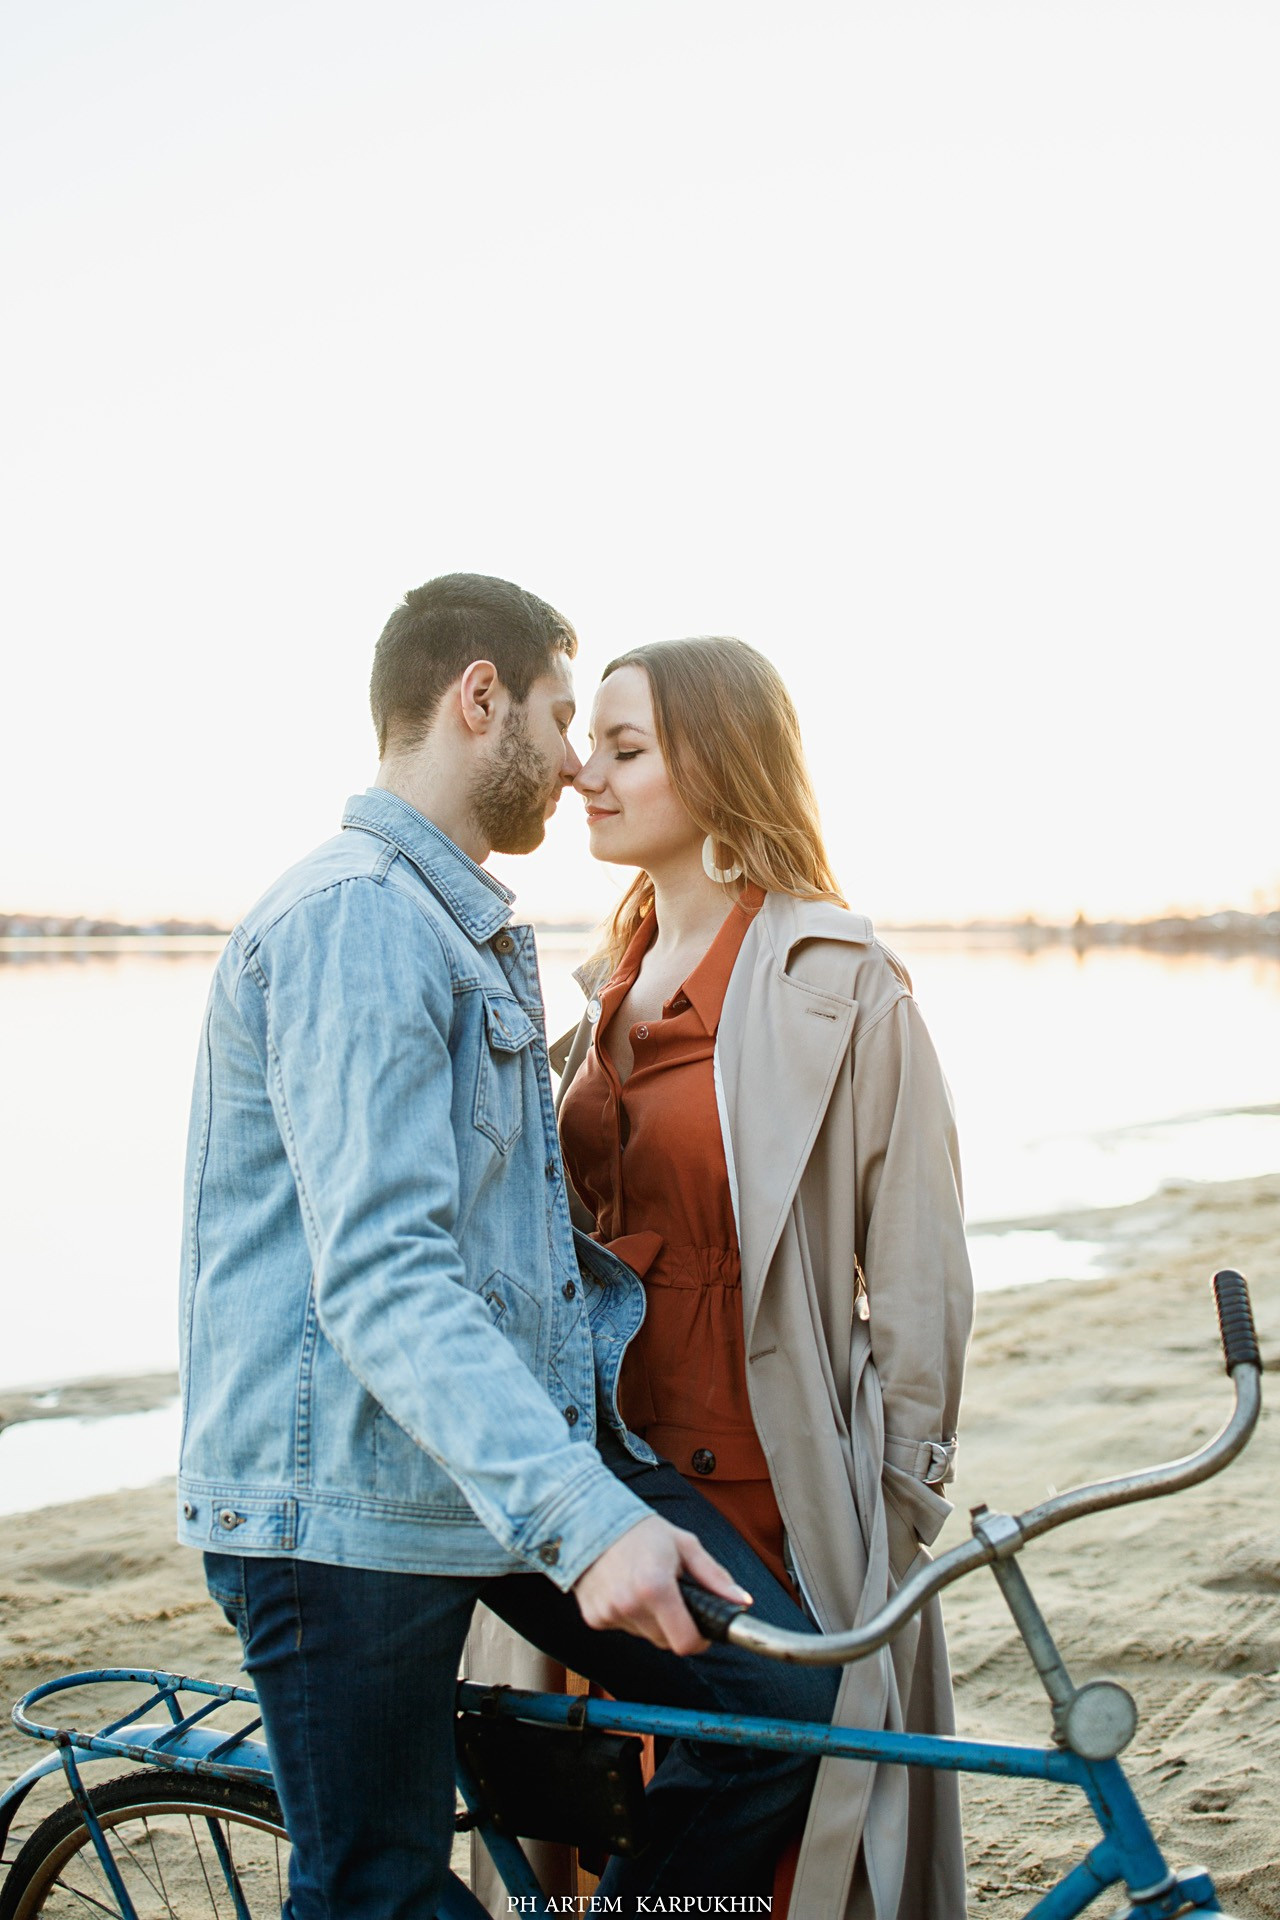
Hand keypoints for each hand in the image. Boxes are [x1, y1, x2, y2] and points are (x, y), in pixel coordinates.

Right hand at [572, 1515, 752, 1654]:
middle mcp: (630, 1604)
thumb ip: (715, 1577)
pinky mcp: (594, 1618)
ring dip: (653, 1620)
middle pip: (667, 1642)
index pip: (686, 1642)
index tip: (702, 1627)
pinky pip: (625, 1629)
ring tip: (646, 1587)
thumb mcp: (684, 1545)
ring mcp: (609, 1613)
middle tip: (672, 1595)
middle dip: (676, 1625)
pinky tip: (626, 1590)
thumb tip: (742, 1601)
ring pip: (646, 1636)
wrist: (590, 1519)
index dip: (700, 1639)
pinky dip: (631, 1617)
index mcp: (655, 1587)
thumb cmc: (641, 1531)